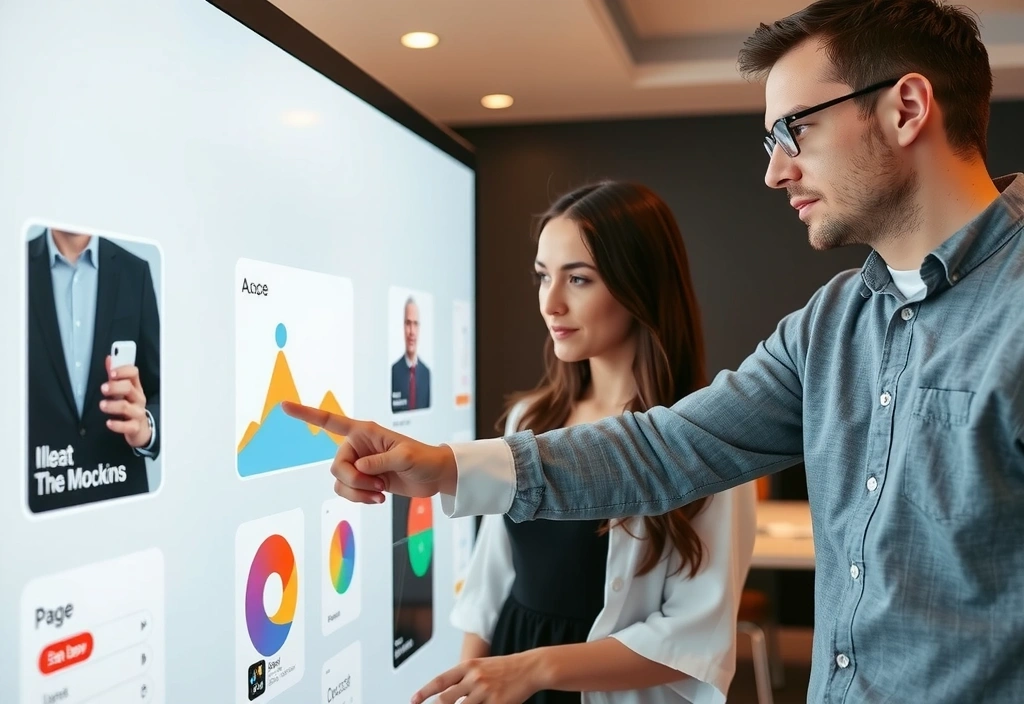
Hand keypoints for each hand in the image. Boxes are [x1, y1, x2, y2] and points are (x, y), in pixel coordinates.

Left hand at [100, 355, 151, 447]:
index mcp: (135, 387)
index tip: (111, 372)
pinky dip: (117, 425)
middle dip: (115, 386)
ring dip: (112, 405)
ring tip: (102, 405)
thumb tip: (109, 359)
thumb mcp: (124, 391)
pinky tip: (109, 422)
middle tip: (104, 388)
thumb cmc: (130, 406)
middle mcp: (138, 399)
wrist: (141, 429)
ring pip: (126, 407)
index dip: (122, 371)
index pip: (133, 373)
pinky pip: (128, 426)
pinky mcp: (135, 427)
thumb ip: (115, 375)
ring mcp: (138, 413)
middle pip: (129, 388)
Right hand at [281, 401, 457, 503]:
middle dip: (354, 481)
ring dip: (358, 493)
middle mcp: (357, 446)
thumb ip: (380, 461)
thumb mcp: (405, 457)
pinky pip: (347, 492)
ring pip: (340, 482)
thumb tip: (359, 468)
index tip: (283, 405)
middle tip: (378, 487)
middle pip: (336, 466)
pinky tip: (378, 500)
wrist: (434, 476)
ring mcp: (359, 464)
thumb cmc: (423, 459)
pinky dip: (360, 499)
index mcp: (364, 431)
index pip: (329, 421)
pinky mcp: (363, 481)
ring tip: (380, 494)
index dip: (306, 414)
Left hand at [411, 653, 543, 703]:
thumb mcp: (482, 666)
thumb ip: (464, 678)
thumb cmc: (505, 668)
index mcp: (468, 666)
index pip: (440, 681)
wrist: (530, 667)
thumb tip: (445, 694)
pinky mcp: (497, 703)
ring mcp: (485, 691)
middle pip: (446, 699)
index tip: (414, 700)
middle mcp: (474, 677)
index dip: (424, 692)